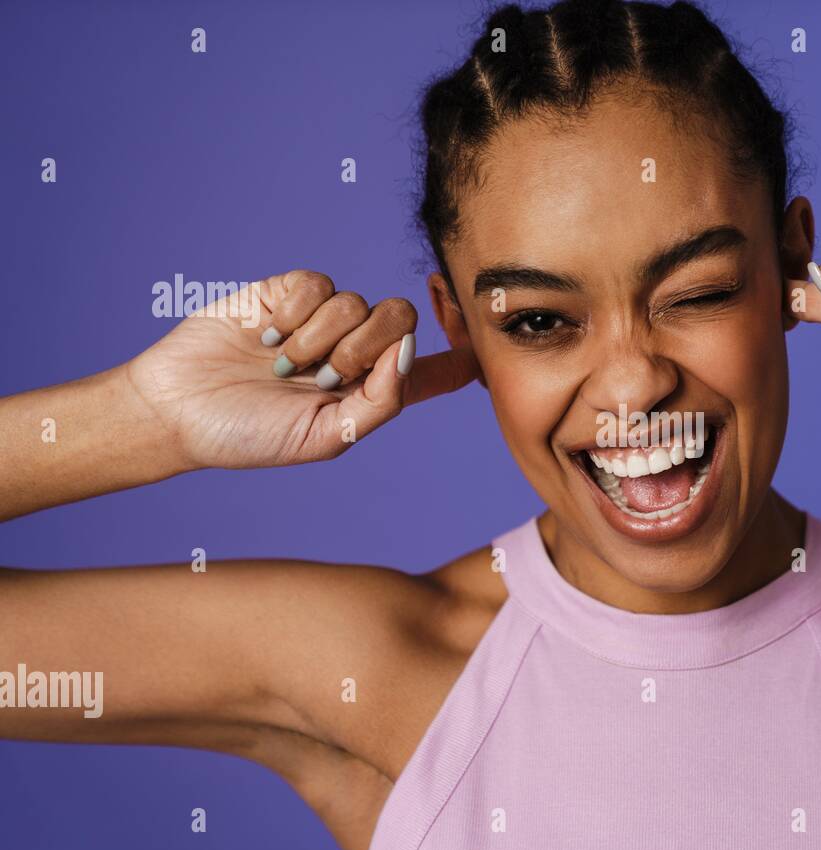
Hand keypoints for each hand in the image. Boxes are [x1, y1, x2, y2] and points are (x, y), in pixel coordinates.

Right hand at [122, 270, 479, 469]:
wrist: (178, 409)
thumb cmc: (250, 435)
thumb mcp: (327, 437)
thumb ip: (381, 400)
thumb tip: (409, 351)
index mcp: (373, 393)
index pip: (436, 371)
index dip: (466, 356)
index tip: (486, 347)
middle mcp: (356, 352)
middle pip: (403, 320)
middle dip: (366, 347)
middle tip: (322, 376)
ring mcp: (323, 320)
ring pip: (359, 302)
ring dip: (318, 339)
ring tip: (282, 367)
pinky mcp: (289, 293)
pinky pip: (320, 284)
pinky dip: (295, 313)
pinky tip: (265, 336)